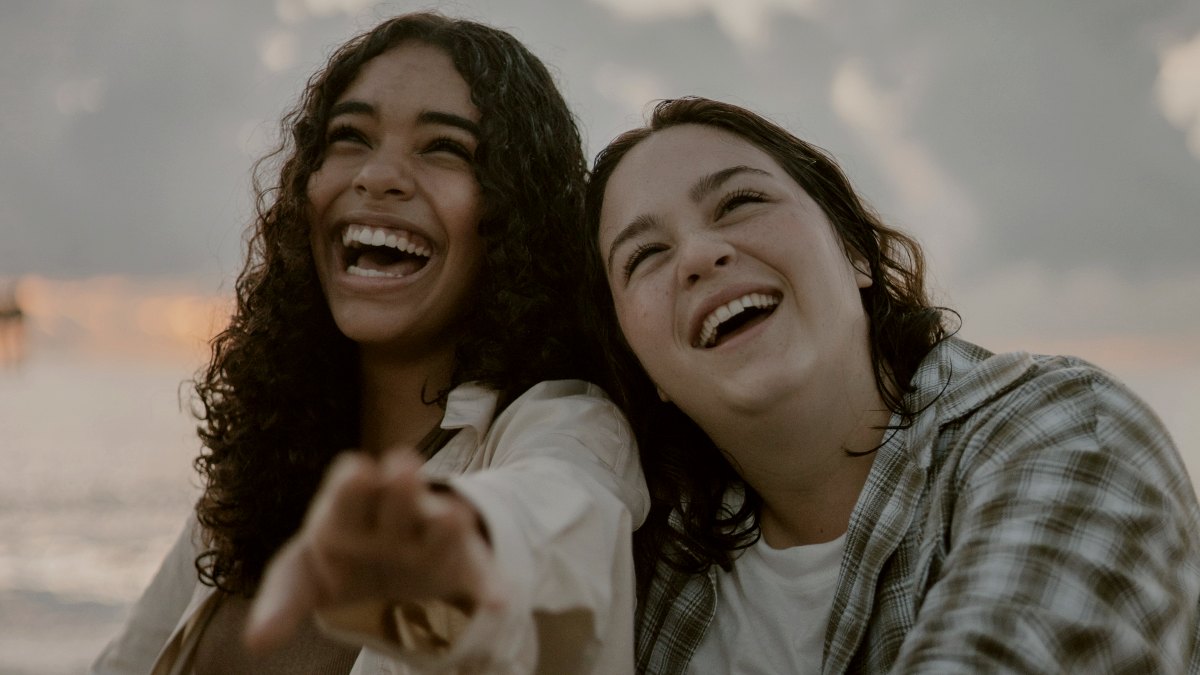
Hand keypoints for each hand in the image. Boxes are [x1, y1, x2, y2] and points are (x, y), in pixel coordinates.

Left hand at [244, 449, 494, 650]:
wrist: (394, 572)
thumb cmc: (339, 562)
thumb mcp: (302, 577)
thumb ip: (280, 604)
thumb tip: (255, 643)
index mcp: (347, 513)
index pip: (348, 492)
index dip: (353, 486)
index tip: (359, 470)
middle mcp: (392, 517)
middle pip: (397, 497)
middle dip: (400, 485)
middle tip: (402, 467)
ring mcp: (429, 541)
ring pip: (438, 525)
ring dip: (445, 520)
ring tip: (453, 517)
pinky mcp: (461, 567)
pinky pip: (478, 575)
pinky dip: (487, 587)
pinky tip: (495, 600)